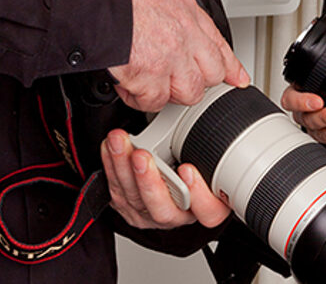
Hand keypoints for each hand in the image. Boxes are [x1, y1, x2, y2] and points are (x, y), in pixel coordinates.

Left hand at [101, 129, 229, 228]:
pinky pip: (115, 191)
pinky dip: (110, 165)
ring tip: (119, 142)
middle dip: (149, 181)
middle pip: (163, 210)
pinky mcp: (128, 207)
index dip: (199, 195)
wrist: (170, 177)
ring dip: (123, 167)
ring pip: (133, 199)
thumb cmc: (195, 165)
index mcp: (206, 207)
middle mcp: (178, 215)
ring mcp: (150, 214)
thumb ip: (214, 147)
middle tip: (142, 156)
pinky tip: (109, 147)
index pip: (208, 212)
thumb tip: (216, 111)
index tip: (188, 169)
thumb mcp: (213, 158)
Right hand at [108, 0, 248, 110]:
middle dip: (193, 80)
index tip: (236, 76)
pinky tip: (129, 86)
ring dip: (167, 92)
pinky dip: (139, 99)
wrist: (85, 0)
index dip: (229, 64)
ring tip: (149, 83)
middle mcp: (184, 35)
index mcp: (186, 10)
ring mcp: (170, 58)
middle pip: (210, 74)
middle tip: (172, 77)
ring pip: (187, 91)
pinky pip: (153, 101)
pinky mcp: (149, 77)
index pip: (219, 43)